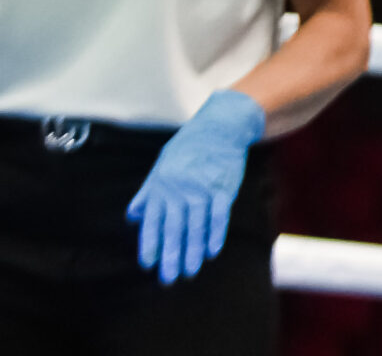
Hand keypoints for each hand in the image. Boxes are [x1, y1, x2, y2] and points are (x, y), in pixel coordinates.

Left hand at [127, 88, 263, 284]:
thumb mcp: (161, 165)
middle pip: (174, 228)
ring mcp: (202, 189)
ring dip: (193, 250)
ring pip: (196, 226)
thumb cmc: (188, 147)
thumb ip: (148, 192)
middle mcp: (179, 190)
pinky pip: (219, 216)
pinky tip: (212, 251)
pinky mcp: (223, 188)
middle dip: (171, 255)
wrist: (219, 127)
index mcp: (161, 186)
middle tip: (169, 278)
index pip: (153, 221)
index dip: (151, 243)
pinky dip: (215, 234)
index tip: (149, 264)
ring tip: (190, 271)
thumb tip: (133, 216)